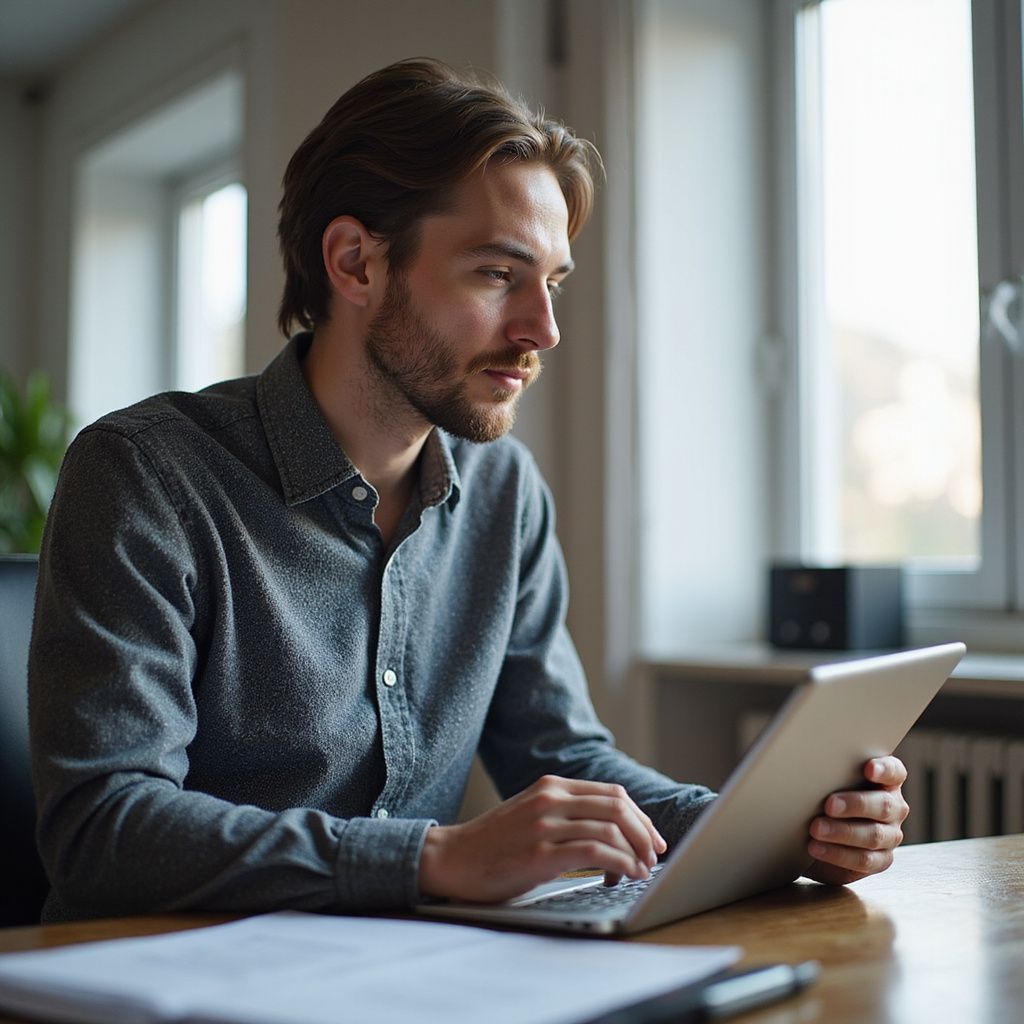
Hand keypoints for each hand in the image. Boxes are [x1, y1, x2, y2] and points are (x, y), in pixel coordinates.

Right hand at [418, 774, 666, 902]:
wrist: (452, 859)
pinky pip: (594, 851)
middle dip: (645, 833)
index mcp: (552, 787)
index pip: (612, 793)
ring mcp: (545, 824)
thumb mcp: (533, 814)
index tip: (652, 839)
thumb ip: (566, 813)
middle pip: (618, 806)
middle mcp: (551, 799)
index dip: (640, 817)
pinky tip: (626, 876)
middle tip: (655, 855)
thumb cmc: (495, 844)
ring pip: (610, 828)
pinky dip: (620, 863)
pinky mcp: (540, 853)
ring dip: (636, 852)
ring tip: (643, 872)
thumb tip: (614, 833)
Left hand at [804, 756, 908, 884]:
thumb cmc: (825, 796)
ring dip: (842, 832)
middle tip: (829, 805)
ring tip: (816, 829)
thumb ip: (830, 773)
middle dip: (855, 804)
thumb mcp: (828, 782)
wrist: (819, 834)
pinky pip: (864, 859)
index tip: (868, 768)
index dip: (884, 769)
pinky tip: (817, 848)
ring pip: (873, 834)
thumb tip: (806, 765)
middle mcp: (893, 808)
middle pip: (884, 805)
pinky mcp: (881, 860)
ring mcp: (890, 835)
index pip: (894, 771)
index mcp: (886, 781)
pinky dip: (838, 854)